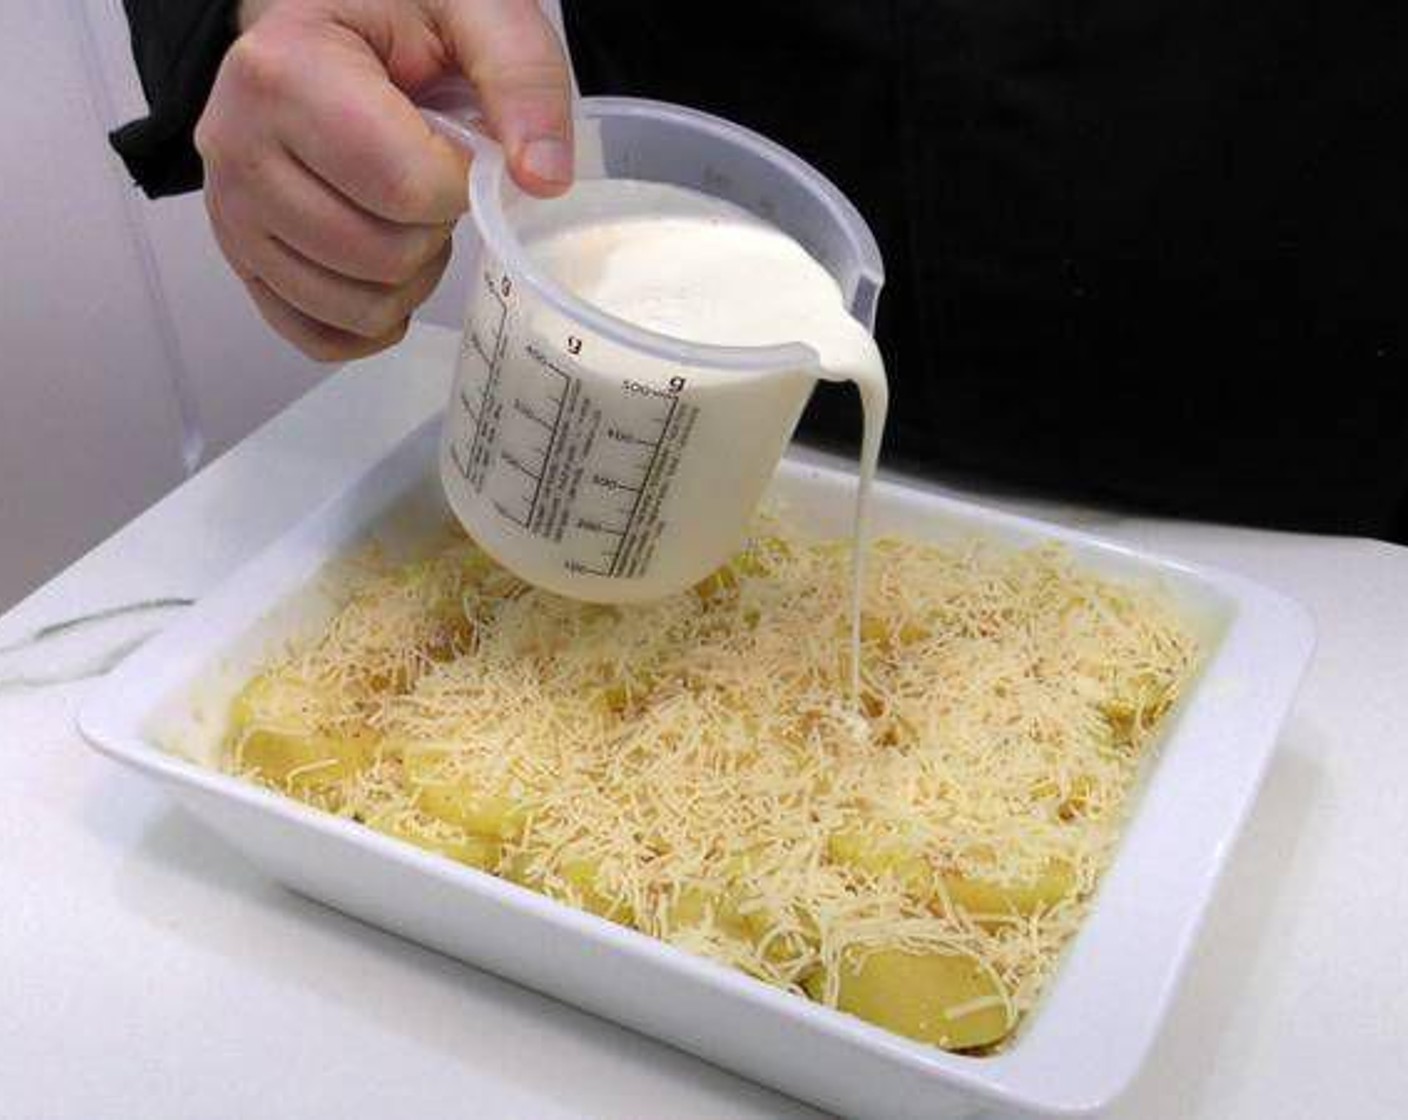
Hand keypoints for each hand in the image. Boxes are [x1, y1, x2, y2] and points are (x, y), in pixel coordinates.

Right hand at [195, 0, 572, 361]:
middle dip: (432, 228)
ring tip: (400, 211)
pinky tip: (385, 270)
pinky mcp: (241, 261)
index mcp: (285, 73)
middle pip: (381, 256)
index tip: (454, 144)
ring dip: (406, 277)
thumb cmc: (394, 12)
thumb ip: (520, 78)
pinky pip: (319, 336)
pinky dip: (367, 321)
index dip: (460, 183)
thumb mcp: (473, 9)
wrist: (325, 18)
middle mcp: (238, 148)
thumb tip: (543, 179)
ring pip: (356, 306)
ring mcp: (232, 213)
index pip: (406, 188)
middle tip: (427, 178)